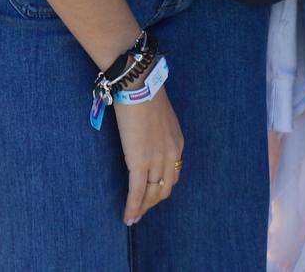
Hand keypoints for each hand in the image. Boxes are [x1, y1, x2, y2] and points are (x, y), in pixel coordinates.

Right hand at [116, 86, 184, 224]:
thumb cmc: (146, 95)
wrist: (139, 86)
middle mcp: (171, 155)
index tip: (152, 195)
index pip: (172, 174)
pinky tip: (127, 217)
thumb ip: (158, 133)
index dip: (162, 188)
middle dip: (153, 202)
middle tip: (142, 211)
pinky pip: (136, 192)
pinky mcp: (140, 163)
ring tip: (133, 218)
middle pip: (164, 188)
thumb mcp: (160, 118)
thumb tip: (146, 139)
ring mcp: (157, 161)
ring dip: (142, 208)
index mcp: (177, 144)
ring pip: (151, 194)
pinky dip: (132, 207)